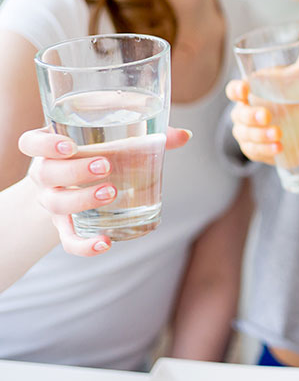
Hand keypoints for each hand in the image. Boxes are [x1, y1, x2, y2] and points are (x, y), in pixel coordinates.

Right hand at [19, 126, 191, 255]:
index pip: (31, 143)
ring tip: (111, 193)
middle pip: (46, 173)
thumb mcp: (116, 138)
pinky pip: (68, 240)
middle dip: (75, 171)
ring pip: (56, 203)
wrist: (76, 183)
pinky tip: (105, 244)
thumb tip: (185, 136)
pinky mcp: (65, 225)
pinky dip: (83, 245)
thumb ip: (147, 134)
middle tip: (106, 166)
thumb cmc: (100, 151)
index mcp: (54, 146)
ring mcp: (53, 200)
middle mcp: (47, 173)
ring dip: (82, 200)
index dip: (44, 145)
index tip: (67, 146)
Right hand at [225, 79, 282, 163]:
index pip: (234, 91)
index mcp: (251, 92)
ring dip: (259, 135)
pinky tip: (279, 147)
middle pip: (239, 115)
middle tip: (267, 116)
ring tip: (278, 134)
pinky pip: (255, 151)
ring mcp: (250, 133)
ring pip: (246, 136)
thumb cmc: (297, 93)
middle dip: (251, 116)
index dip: (236, 90)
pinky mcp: (259, 149)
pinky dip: (265, 150)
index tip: (245, 89)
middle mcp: (245, 113)